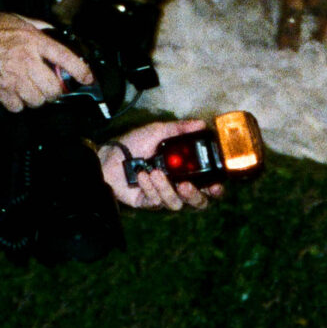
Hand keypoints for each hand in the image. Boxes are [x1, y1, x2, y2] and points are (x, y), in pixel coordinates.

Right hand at [0, 13, 88, 111]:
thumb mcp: (16, 19)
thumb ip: (37, 26)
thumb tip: (52, 31)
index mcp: (33, 41)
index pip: (65, 58)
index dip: (81, 71)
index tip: (87, 78)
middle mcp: (27, 61)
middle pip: (54, 88)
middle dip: (54, 90)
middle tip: (49, 85)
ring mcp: (15, 78)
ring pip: (38, 100)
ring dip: (36, 97)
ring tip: (29, 88)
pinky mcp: (3, 91)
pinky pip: (19, 106)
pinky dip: (18, 103)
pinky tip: (14, 93)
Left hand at [98, 118, 218, 211]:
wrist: (110, 155)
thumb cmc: (134, 143)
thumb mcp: (159, 132)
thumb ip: (180, 129)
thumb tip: (200, 123)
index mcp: (185, 171)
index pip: (208, 185)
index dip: (216, 189)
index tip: (215, 185)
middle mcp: (178, 185)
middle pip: (199, 203)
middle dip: (195, 196)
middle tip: (185, 185)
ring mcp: (164, 195)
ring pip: (176, 204)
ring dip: (166, 188)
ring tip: (154, 172)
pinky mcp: (149, 203)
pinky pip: (157, 201)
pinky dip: (150, 187)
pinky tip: (142, 175)